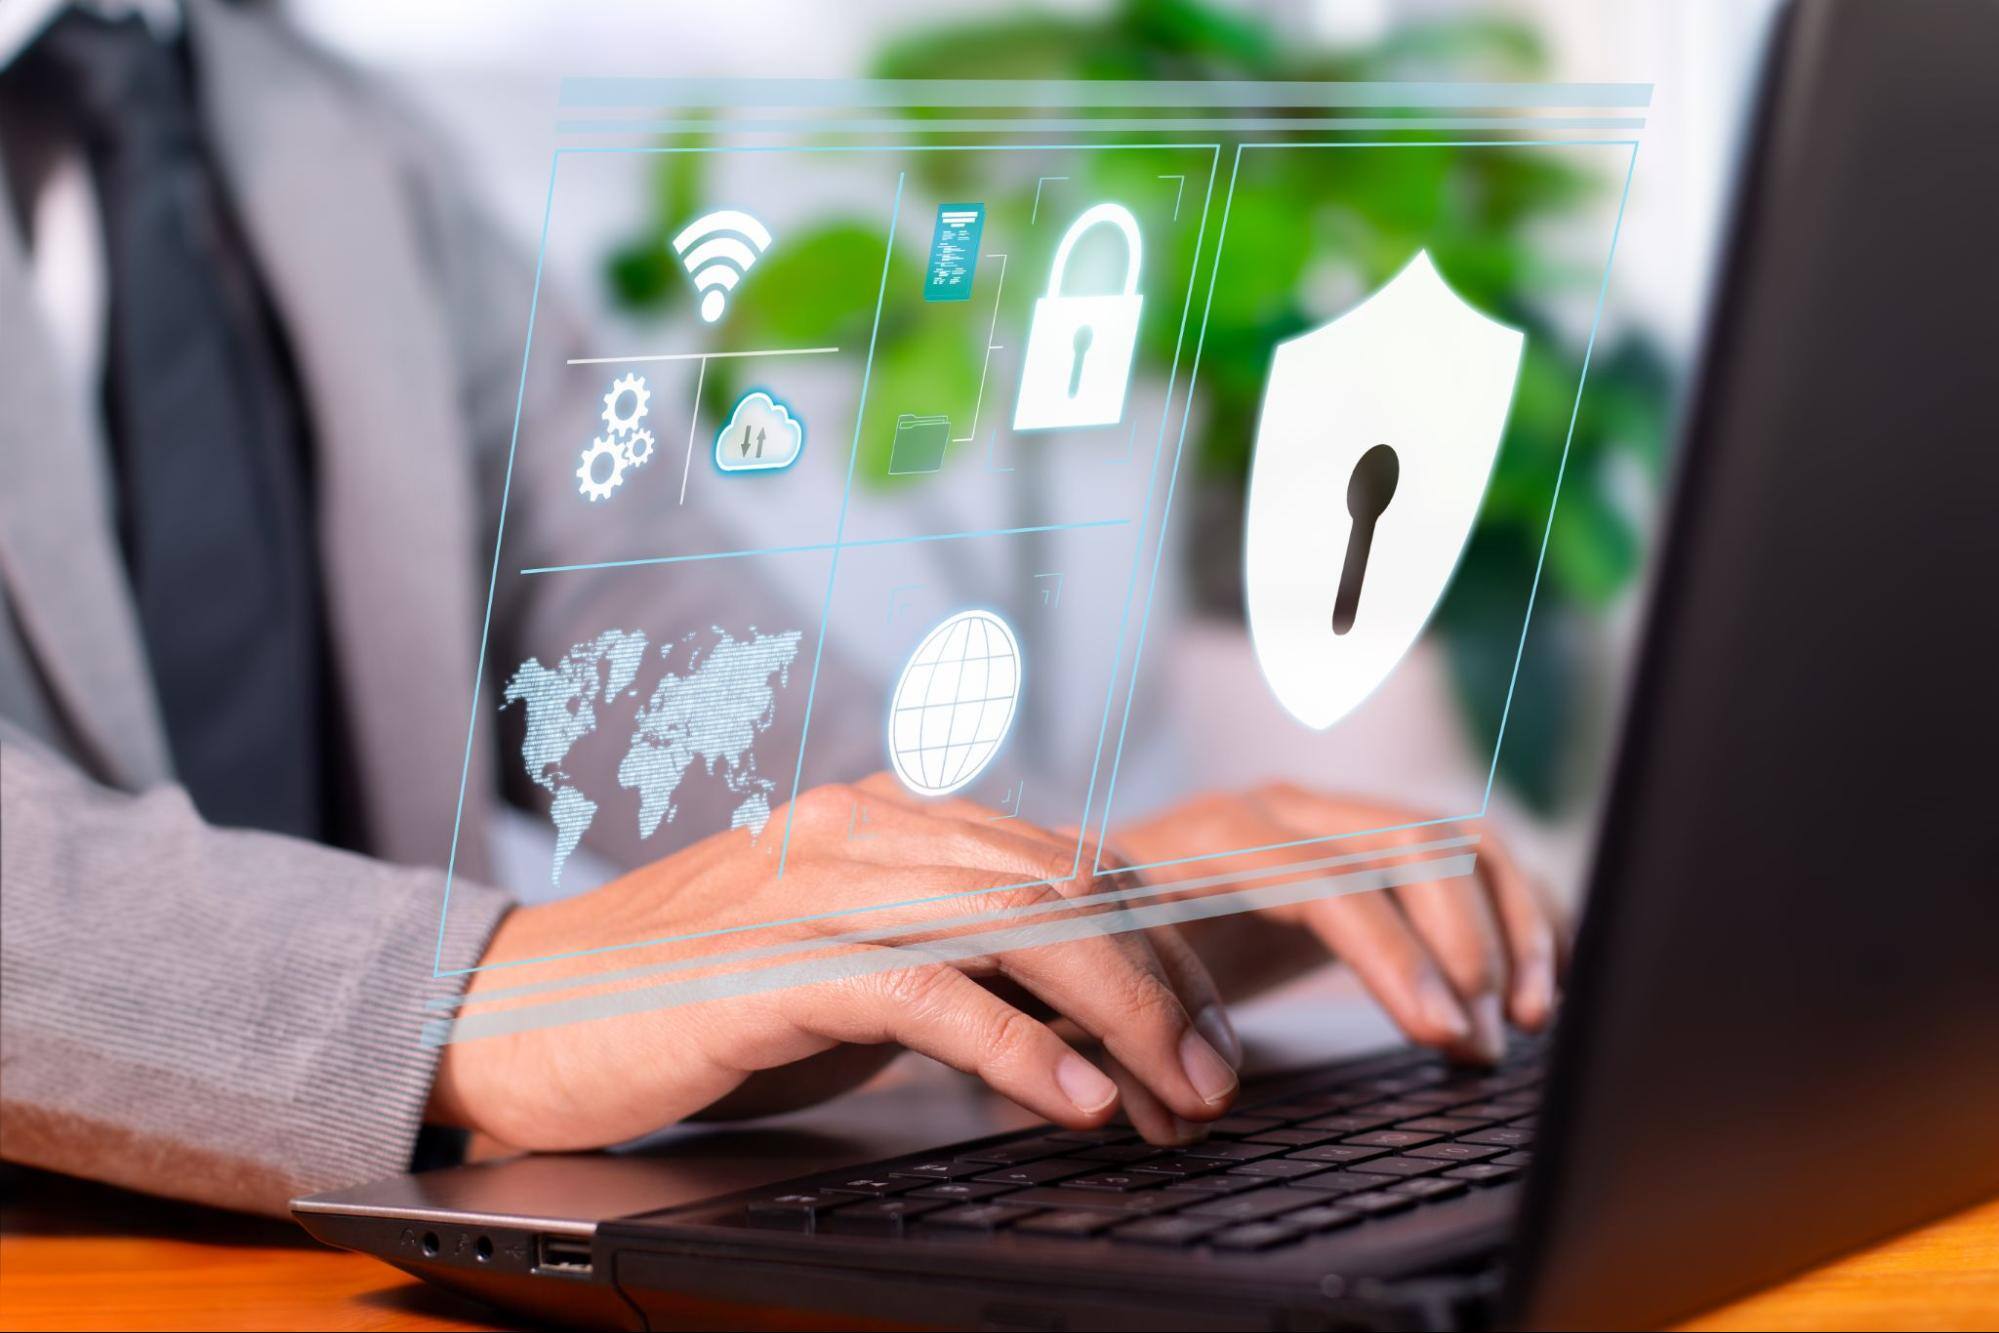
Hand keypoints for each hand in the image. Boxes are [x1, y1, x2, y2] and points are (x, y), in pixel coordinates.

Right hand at [427, 774, 1241, 1149]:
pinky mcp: (776, 961)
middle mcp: (870, 829)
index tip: (1206, 1035)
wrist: (520, 1010)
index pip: (1072, 860)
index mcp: (894, 818)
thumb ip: (953, 965)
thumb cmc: (692, 1000)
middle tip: (1218, 1079)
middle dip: (1165, 984)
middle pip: (1069, 883)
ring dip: (1124, 1017)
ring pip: (1021, 924)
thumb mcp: (846, 968)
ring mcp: (821, 885)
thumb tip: (1080, 1026)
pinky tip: (1078, 1101)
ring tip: (1182, 1098)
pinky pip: (930, 993)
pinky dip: (1020, 1049)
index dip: (1159, 948)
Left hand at [1112, 785, 1569, 1063]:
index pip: (1330, 881)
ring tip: (1529, 1020)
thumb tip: (1189, 1107)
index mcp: (1210, 842)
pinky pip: (1457, 851)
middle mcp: (1276, 812)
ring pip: (1448, 838)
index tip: (1444, 1034)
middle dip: (1468, 945)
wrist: (1061, 891)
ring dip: (1507, 922)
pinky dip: (1512, 904)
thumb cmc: (1073, 949)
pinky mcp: (1355, 841)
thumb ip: (1127, 1037)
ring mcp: (1322, 816)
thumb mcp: (1081, 987)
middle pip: (1410, 845)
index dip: (1396, 956)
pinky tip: (1541, 974)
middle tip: (1492, 1043)